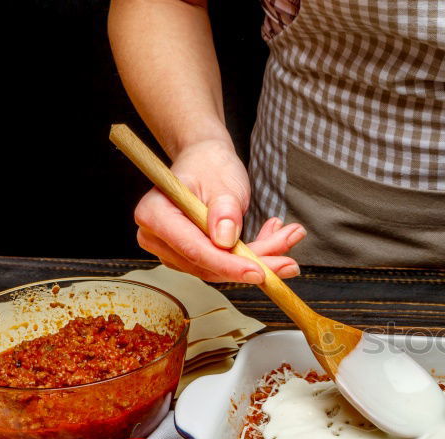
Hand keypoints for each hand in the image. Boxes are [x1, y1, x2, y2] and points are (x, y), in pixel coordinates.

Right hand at [133, 139, 305, 282]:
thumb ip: (224, 209)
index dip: (229, 264)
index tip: (259, 271)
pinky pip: (226, 265)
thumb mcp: (221, 181)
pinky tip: (275, 239)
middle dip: (254, 264)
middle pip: (209, 265)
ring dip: (261, 258)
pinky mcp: (193, 256)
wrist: (206, 161)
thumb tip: (224, 240)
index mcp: (154, 215)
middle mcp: (158, 238)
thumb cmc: (208, 165)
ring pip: (222, 269)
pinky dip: (255, 255)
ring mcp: (174, 250)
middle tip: (290, 261)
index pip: (194, 249)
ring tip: (289, 238)